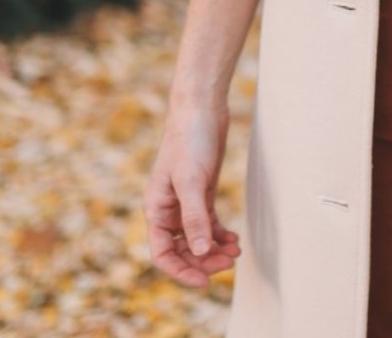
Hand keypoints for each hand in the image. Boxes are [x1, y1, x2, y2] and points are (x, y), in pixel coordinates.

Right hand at [142, 102, 240, 287]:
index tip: (204, 281)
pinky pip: (208, 222)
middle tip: (229, 263)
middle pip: (182, 248)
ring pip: (197, 237)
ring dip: (214, 249)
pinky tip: (233, 239)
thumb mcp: (192, 180)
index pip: (163, 253)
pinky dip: (219, 233)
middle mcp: (168, 209)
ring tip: (235, 252)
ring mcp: (186, 201)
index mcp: (156, 209)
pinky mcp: (202, 191)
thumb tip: (201, 251)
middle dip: (204, 260)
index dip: (181, 271)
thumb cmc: (190, 140)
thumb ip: (195, 217)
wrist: (202, 109)